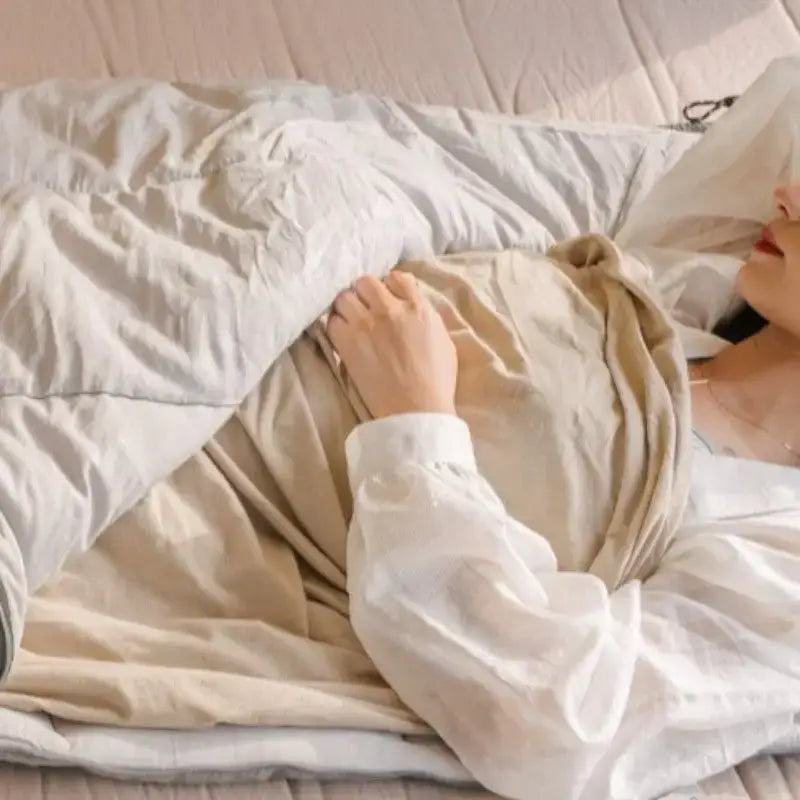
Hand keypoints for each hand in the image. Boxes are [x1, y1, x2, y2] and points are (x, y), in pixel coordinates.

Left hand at [327, 272, 457, 418]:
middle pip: (365, 282)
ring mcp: (366, 324)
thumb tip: (414, 304)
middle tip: (367, 309)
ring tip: (352, 321)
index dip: (390, 287)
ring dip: (348, 307)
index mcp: (418, 307)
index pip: (397, 277)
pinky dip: (336, 326)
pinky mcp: (347, 343)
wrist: (416, 410)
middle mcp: (390, 309)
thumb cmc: (436, 381)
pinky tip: (344, 337)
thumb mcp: (443, 340)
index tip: (388, 300)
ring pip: (344, 297)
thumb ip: (427, 316)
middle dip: (365, 293)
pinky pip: (331, 321)